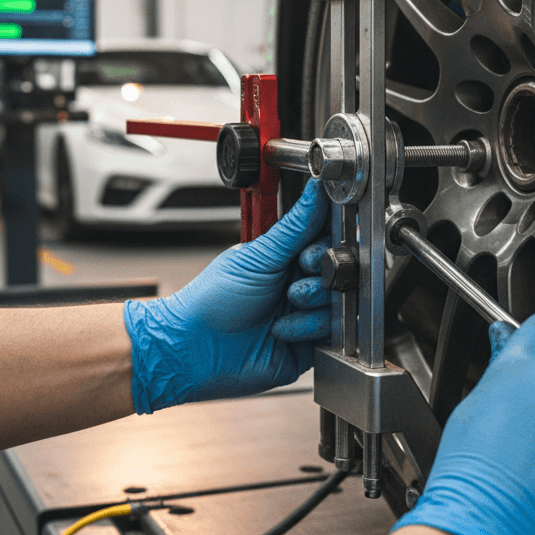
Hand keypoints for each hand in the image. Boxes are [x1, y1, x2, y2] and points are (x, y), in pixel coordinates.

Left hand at [124, 179, 330, 413]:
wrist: (196, 345)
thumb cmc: (213, 298)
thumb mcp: (258, 257)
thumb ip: (295, 226)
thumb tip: (317, 189)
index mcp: (288, 256)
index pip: (327, 242)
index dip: (327, 247)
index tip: (309, 255)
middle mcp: (300, 282)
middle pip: (338, 273)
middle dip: (320, 277)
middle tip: (295, 281)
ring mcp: (305, 313)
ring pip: (337, 303)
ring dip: (312, 303)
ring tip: (286, 304)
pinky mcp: (307, 344)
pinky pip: (328, 333)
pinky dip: (307, 328)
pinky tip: (281, 329)